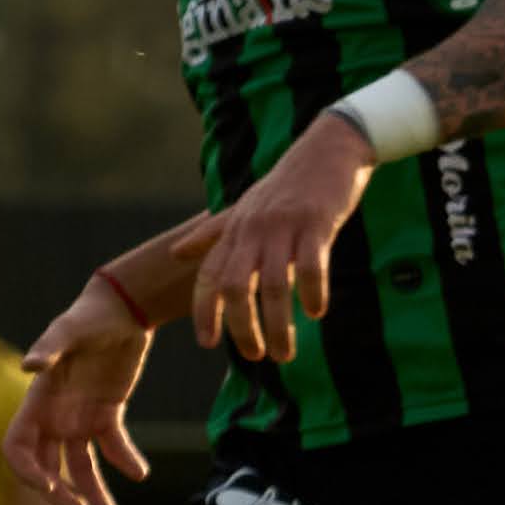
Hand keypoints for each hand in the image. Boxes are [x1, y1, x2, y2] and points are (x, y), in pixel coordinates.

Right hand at [11, 288, 156, 504]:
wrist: (122, 308)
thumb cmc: (89, 316)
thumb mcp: (69, 330)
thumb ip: (50, 348)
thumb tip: (27, 366)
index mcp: (37, 401)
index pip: (18, 448)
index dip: (30, 472)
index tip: (52, 488)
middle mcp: (54, 415)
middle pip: (48, 467)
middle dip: (61, 493)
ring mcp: (79, 416)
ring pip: (80, 465)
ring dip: (92, 491)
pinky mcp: (106, 413)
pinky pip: (112, 446)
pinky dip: (123, 460)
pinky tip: (138, 473)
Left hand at [192, 114, 378, 361]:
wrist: (328, 148)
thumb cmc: (288, 184)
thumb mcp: (244, 207)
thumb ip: (211, 233)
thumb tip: (175, 254)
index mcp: (235, 230)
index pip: (209, 276)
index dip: (205, 312)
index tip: (208, 343)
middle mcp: (253, 230)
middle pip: (235, 287)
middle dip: (242, 328)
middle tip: (255, 356)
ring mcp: (284, 227)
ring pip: (273, 285)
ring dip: (278, 324)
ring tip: (286, 354)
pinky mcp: (316, 222)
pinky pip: (311, 265)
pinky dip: (312, 292)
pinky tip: (317, 313)